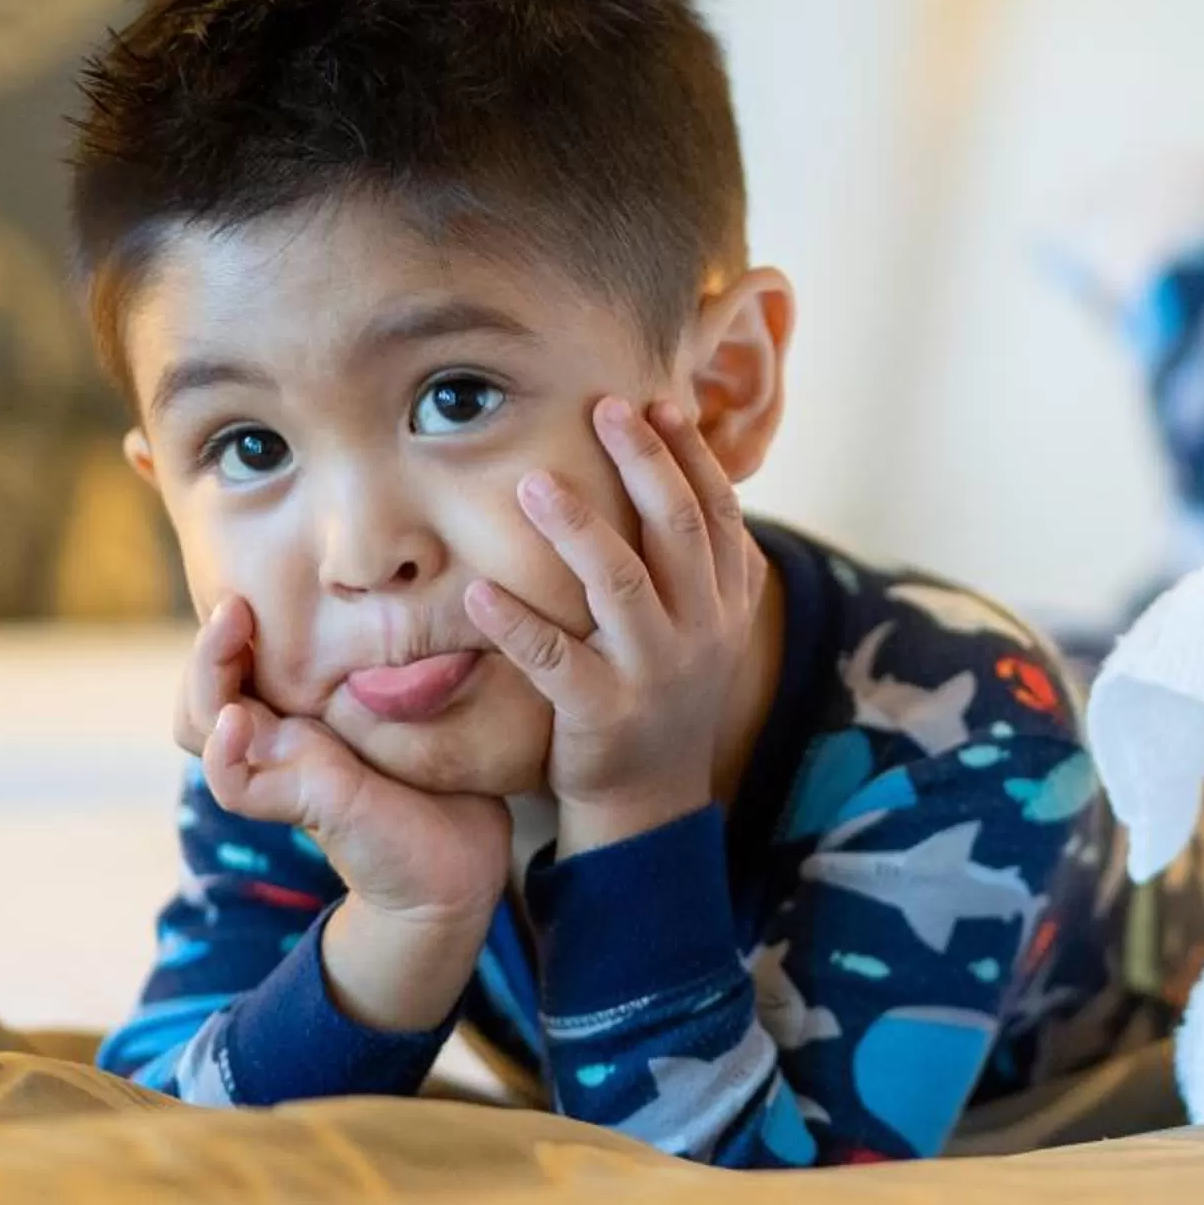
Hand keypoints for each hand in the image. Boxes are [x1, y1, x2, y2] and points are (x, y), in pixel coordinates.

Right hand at [179, 595, 512, 929]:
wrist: (458, 867)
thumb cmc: (444, 783)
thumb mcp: (424, 707)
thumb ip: (405, 665)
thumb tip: (425, 591)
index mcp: (304, 713)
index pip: (240, 663)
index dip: (235, 628)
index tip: (256, 583)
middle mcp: (282, 739)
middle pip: (207, 687)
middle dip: (211, 641)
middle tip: (234, 602)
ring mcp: (283, 771)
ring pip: (204, 723)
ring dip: (206, 676)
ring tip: (227, 632)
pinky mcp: (297, 805)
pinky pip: (235, 783)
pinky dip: (224, 753)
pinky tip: (237, 722)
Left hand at [463, 396, 765, 857]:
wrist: (652, 802)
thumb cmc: (663, 692)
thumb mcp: (706, 627)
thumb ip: (702, 559)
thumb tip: (686, 463)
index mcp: (727, 603)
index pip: (718, 510)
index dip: (689, 454)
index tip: (655, 402)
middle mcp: (701, 631)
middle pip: (677, 529)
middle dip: (642, 461)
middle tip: (603, 409)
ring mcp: (654, 673)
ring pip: (620, 583)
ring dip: (576, 525)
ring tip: (533, 482)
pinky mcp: (601, 713)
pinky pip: (554, 657)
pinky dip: (515, 621)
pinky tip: (476, 589)